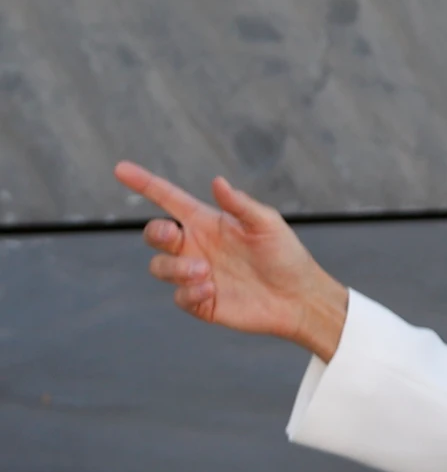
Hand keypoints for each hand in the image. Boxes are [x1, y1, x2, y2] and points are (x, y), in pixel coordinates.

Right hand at [114, 161, 348, 360]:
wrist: (300, 298)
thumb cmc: (287, 256)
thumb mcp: (268, 225)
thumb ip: (241, 205)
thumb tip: (217, 182)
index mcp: (208, 223)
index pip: (169, 200)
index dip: (145, 183)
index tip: (121, 169)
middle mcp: (197, 246)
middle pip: (154, 234)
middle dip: (155, 232)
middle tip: (175, 236)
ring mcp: (196, 275)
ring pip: (159, 266)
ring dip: (176, 268)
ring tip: (207, 272)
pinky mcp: (201, 302)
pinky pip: (178, 297)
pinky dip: (189, 292)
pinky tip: (212, 290)